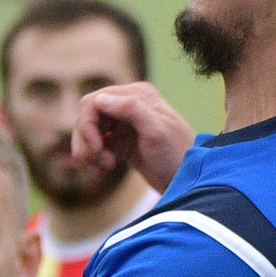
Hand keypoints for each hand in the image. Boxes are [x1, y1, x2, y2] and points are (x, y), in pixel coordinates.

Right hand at [71, 81, 195, 191]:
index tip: (96, 149)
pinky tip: (103, 170)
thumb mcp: (156, 132)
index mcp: (137, 95)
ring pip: (88, 132)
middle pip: (87, 117)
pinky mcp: (121, 142)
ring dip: (89, 151)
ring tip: (104, 167)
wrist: (189, 181)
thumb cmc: (177, 155)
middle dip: (86, 140)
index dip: (87, 125)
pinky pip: (95, 145)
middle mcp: (128, 105)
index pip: (94, 102)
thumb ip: (131, 110)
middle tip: (100, 162)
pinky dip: (93, 158)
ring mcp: (123, 123)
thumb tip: (100, 99)